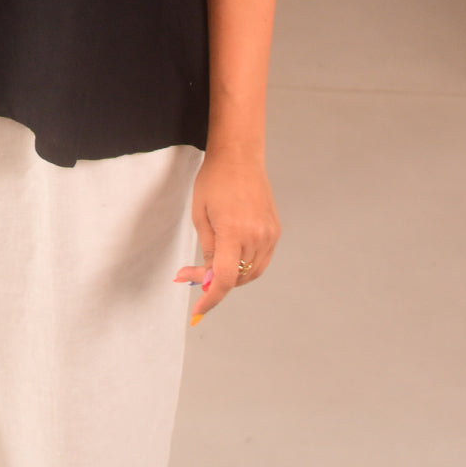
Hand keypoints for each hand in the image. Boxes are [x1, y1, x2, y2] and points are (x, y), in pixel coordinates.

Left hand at [174, 148, 279, 323]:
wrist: (239, 157)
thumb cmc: (214, 180)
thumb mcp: (200, 215)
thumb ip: (207, 250)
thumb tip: (208, 277)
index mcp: (233, 231)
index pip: (224, 278)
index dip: (211, 298)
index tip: (198, 310)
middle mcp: (256, 235)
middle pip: (236, 278)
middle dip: (213, 282)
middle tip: (191, 274)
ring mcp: (269, 234)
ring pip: (250, 273)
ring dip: (230, 276)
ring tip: (209, 264)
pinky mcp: (275, 231)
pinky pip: (260, 261)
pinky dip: (244, 266)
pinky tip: (229, 256)